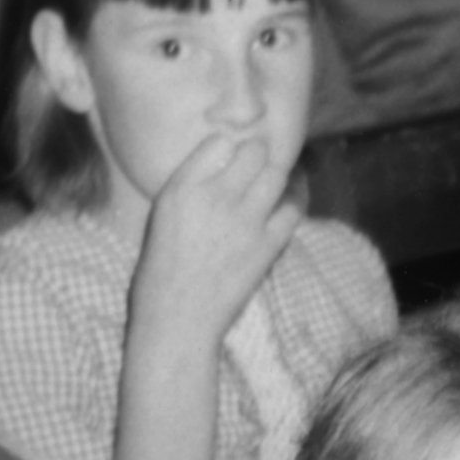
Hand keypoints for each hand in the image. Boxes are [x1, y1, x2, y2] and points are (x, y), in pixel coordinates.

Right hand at [130, 129, 297, 348]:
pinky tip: (296, 191)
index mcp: (180, 189)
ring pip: (278, 174)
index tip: (235, 149)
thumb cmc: (161, 270)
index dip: (231, 143)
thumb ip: (190, 186)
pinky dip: (298, 195)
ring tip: (281, 171)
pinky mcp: (268, 244)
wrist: (177, 317)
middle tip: (261, 159)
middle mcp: (213, 198)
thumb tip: (223, 161)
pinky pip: (295, 206)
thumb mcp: (162, 217)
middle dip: (261, 152)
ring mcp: (244, 221)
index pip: (218, 142)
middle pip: (254, 152)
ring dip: (282, 170)